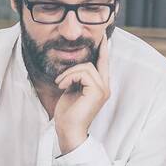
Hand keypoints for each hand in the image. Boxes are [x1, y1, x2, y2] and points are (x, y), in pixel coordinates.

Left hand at [52, 35, 109, 153]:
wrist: (68, 130)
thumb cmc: (68, 114)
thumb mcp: (72, 90)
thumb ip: (78, 78)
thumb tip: (76, 65)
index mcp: (100, 87)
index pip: (104, 63)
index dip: (104, 49)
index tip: (104, 36)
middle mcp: (105, 87)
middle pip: (94, 63)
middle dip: (73, 68)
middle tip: (60, 81)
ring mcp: (103, 89)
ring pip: (86, 66)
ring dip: (69, 74)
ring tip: (60, 85)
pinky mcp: (97, 91)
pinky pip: (83, 73)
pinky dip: (69, 77)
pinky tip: (62, 86)